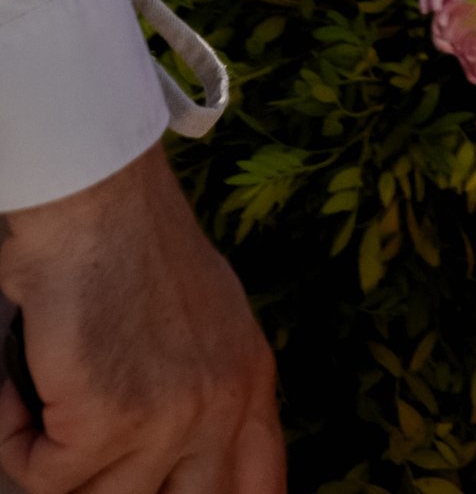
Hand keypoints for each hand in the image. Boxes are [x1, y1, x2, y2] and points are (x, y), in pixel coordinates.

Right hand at [0, 144, 279, 493]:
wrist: (97, 202)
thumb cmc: (133, 245)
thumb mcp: (202, 320)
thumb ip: (208, 386)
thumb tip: (182, 461)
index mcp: (249, 381)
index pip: (258, 485)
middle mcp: (221, 405)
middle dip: (119, 490)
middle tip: (85, 453)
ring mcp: (168, 419)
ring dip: (58, 460)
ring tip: (46, 402)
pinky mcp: (107, 423)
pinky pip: (42, 479)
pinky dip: (15, 440)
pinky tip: (18, 388)